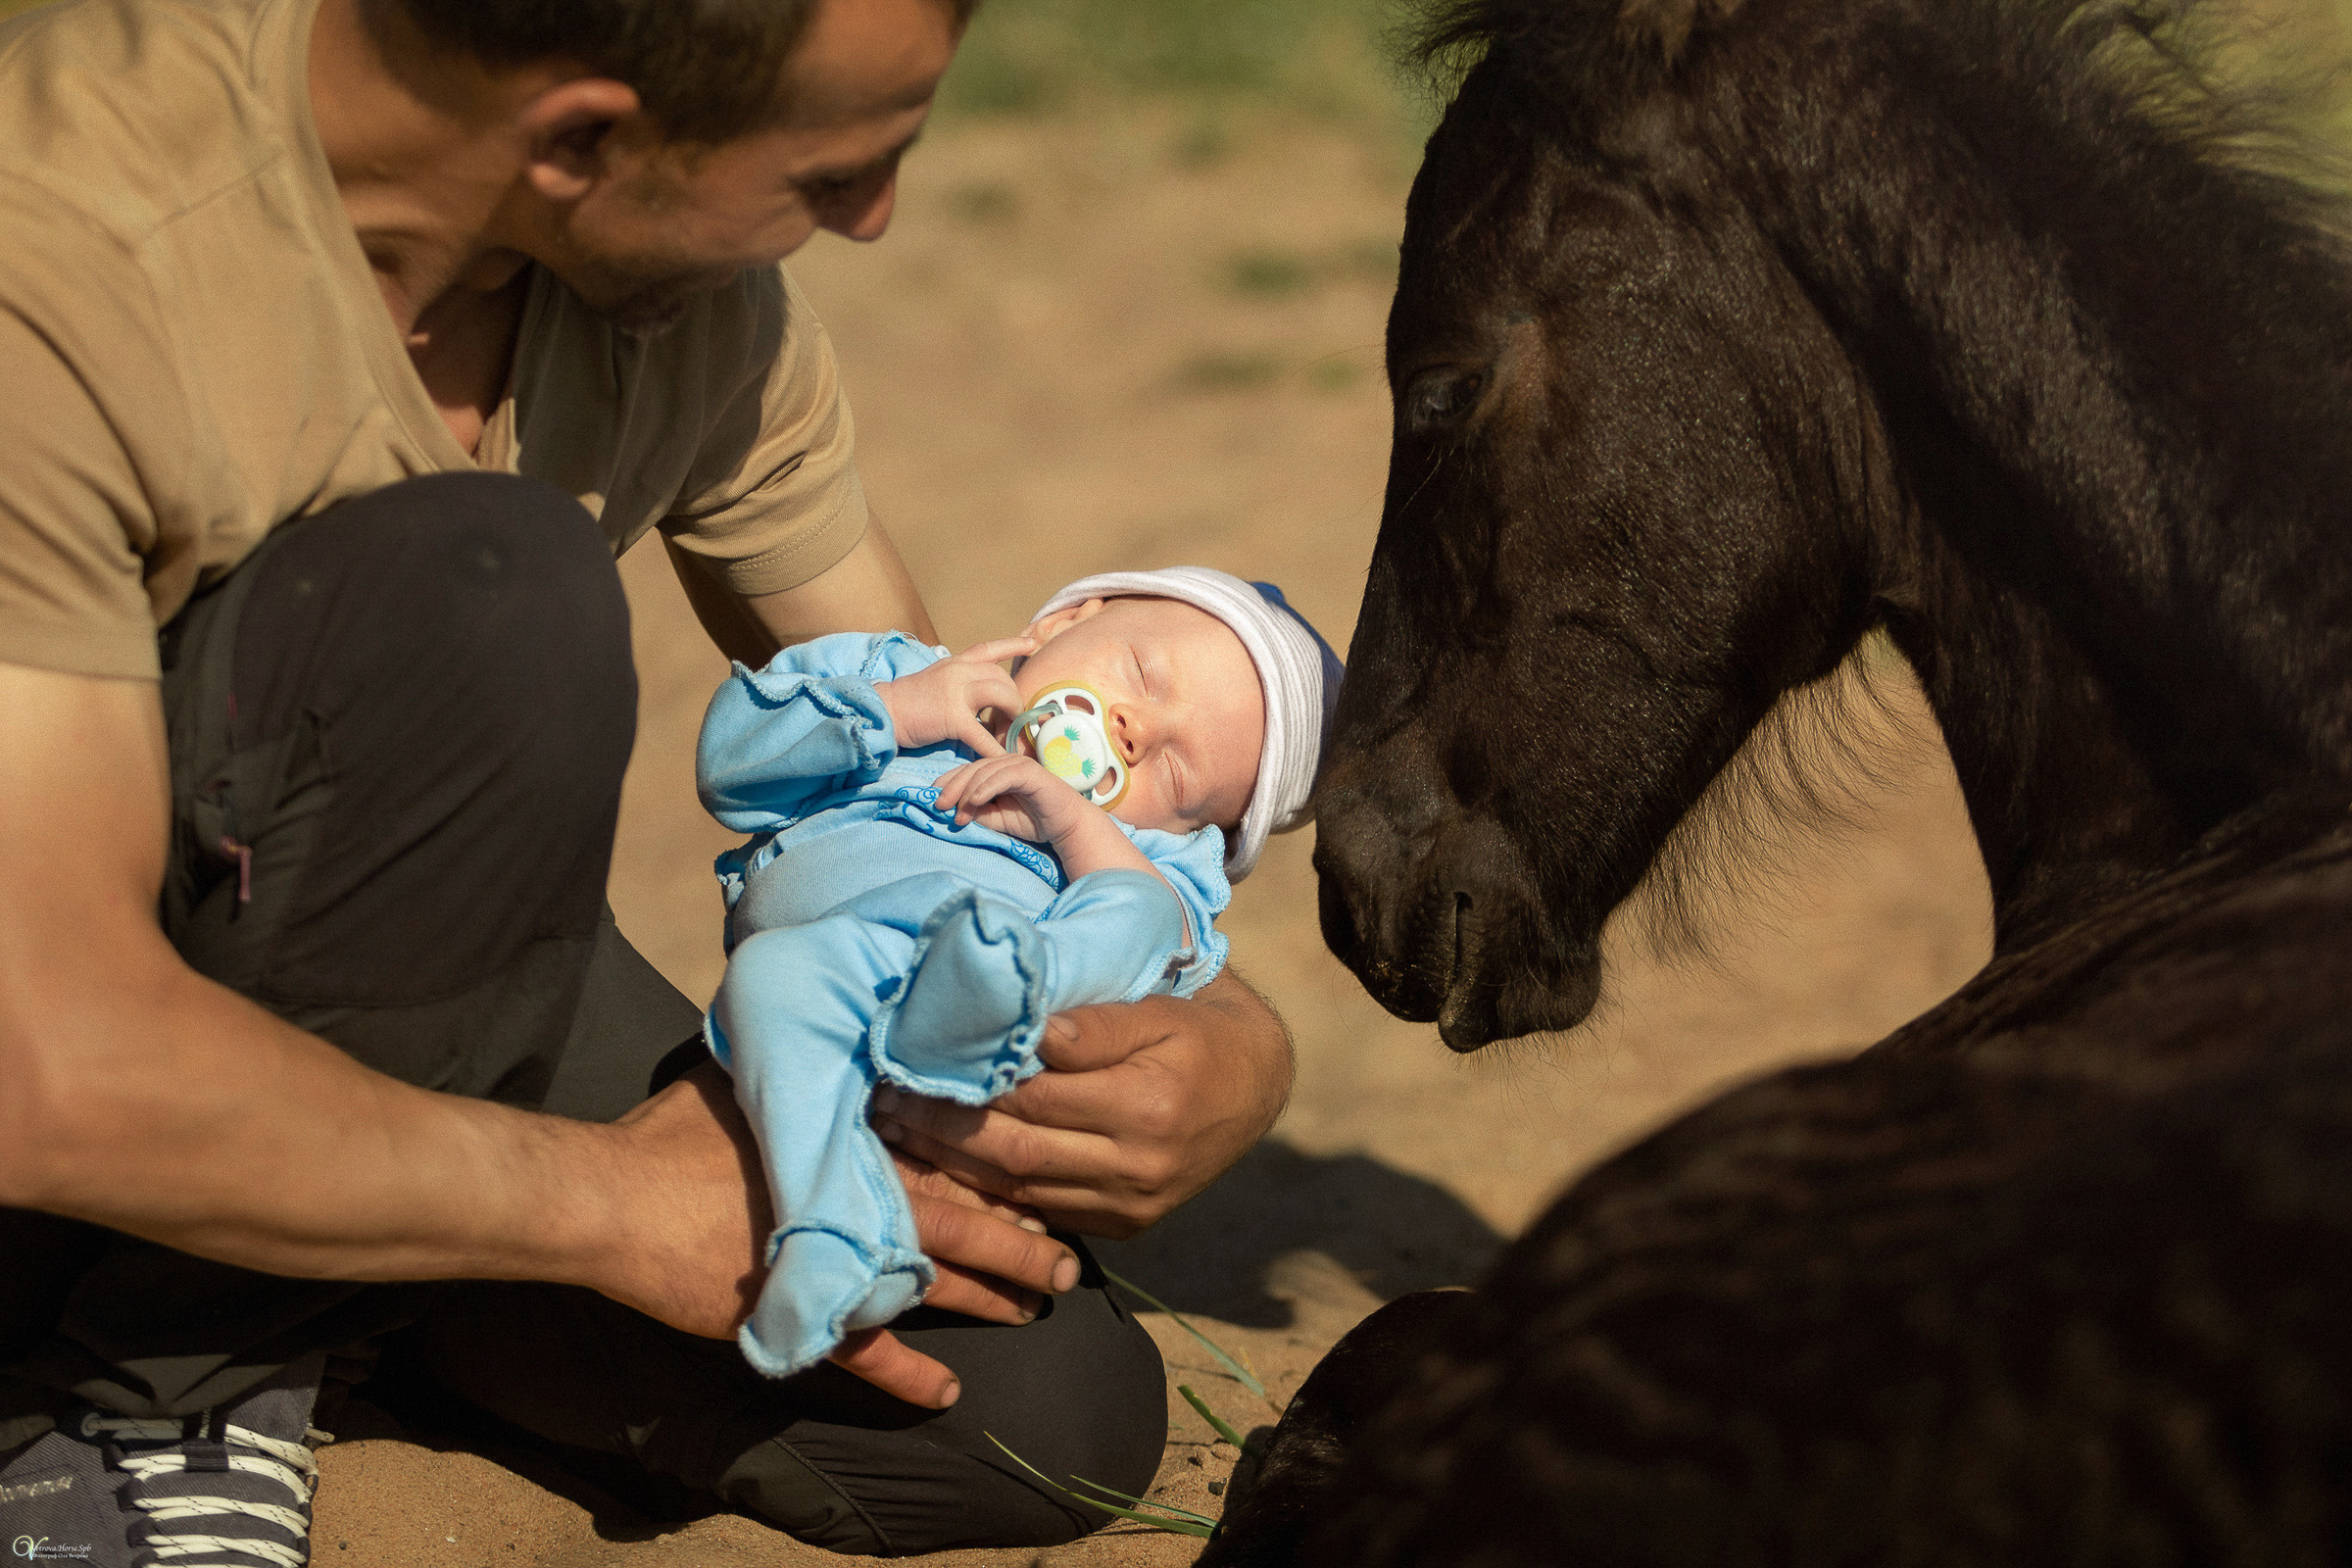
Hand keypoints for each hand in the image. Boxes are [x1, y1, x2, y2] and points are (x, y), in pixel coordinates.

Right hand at [594, 1063, 1077, 1409]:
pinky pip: (869, 1355)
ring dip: (993, 1298)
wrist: (614, 1200)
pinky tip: (946, 1394)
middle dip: (1023, 1239)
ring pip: (939, 1284)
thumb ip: (797, 1061)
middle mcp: (863, 1198)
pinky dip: (908, 1378)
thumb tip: (815, 1019)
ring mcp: (840, 1259)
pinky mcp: (805, 1311)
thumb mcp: (745, 1075)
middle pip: (967, 1219)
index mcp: (856, 1139)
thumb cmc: (675, 1134)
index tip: (1046, 1172)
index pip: (950, 1152)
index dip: (1001, 1167)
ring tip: (1036, 1309)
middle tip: (1071, 1258)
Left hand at [871, 971, 1293, 1237]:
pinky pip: (1041, 1214)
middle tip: (885, 1101)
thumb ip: (1092, 1022)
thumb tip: (1023, 1026)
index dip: (970, 1078)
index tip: (915, 1057)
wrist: (1256, 1084)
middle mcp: (1139, 1165)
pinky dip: (986, 1194)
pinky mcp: (1125, 1226)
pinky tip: (942, 1170)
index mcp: (1148, 1104)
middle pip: (1016, 1150)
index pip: (1035, 1094)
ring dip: (951, 1166)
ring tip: (898, 1132)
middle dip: (943, 1128)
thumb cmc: (1193, 1027)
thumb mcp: (1154, 1007)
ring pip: (1019, 1190)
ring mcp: (1132, 1205)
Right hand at [876, 637, 1032, 753]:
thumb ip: (960, 683)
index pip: (989, 649)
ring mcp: (956, 692)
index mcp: (956, 663)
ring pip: (1001, 695)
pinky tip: (1003, 758)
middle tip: (1016, 718)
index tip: (1032, 643)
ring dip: (1012, 715)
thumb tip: (983, 696)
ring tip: (1011, 731)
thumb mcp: (937, 681)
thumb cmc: (908, 702)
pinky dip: (995, 749)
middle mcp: (959, 671)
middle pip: (1003, 678)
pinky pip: (982, 735)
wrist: (884, 712)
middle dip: (1015, 699)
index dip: (1012, 645)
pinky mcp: (952, 717)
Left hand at [933, 752, 1095, 843]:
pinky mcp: (1029, 772)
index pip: (967, 771)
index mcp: (996, 772)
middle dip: (953, 787)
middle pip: (971, 769)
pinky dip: (986, 788)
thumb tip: (954, 812)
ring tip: (958, 813)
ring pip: (984, 771)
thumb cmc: (1033, 821)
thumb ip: (978, 813)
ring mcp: (1018, 765)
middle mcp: (1005, 764)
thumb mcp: (997, 819)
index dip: (949, 783)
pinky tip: (975, 800)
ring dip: (967, 792)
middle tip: (939, 806)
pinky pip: (1003, 777)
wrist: (1065, 826)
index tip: (933, 800)